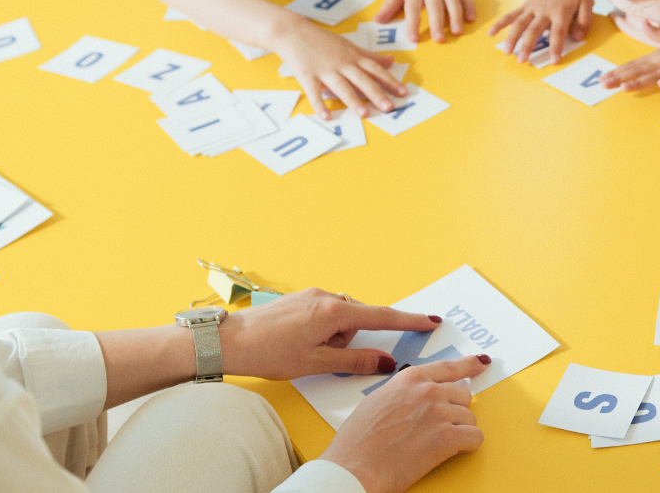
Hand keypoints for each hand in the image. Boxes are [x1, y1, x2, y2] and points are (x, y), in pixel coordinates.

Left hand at [219, 288, 441, 379]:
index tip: (431, 320)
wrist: (229, 341)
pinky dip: (321, 329)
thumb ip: (355, 361)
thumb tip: (386, 362)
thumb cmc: (269, 353)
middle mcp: (327, 297)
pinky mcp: (300, 298)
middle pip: (358, 320)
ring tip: (303, 352)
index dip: (408, 321)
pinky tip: (298, 342)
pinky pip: (324, 313)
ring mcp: (312, 294)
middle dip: (350, 341)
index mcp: (334, 312)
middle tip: (322, 357)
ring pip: (340, 318)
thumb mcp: (317, 364)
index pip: (382, 317)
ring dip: (333, 337)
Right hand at [272, 20, 406, 118]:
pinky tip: (326, 117)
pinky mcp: (307, 75)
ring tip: (364, 114)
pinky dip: (319, 105)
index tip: (404, 92)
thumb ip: (370, 56)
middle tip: (390, 107)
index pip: (376, 70)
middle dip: (377, 94)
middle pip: (362, 79)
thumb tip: (391, 60)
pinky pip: (314, 92)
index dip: (390, 81)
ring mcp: (324, 70)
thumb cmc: (323, 40)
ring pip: (341, 86)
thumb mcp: (350, 46)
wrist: (293, 31)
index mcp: (353, 57)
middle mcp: (342, 64)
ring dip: (353, 101)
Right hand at [320, 355, 489, 492]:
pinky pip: (475, 437)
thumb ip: (404, 392)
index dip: (469, 365)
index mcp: (410, 378)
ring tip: (433, 443)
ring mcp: (439, 411)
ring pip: (469, 418)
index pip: (449, 367)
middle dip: (454, 411)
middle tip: (437, 427)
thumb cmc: (357, 442)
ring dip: (458, 431)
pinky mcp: (447, 436)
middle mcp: (428, 390)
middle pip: (463, 395)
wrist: (353, 468)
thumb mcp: (378, 401)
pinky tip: (449, 451)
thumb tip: (417, 397)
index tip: (481, 363)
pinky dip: (467, 446)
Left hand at [374, 0, 475, 43]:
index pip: (412, 9)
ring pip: (453, 3)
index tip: (413, 39)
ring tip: (457, 32)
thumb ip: (389, 5)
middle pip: (435, 8)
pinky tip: (471, 19)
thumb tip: (377, 21)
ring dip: (456, 18)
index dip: (412, 24)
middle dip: (438, 23)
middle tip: (439, 39)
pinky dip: (470, 7)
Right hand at [488, 0, 592, 64]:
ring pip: (519, 23)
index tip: (553, 61)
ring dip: (511, 38)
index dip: (555, 47)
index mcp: (561, 11)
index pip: (558, 32)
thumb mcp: (587, 4)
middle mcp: (544, 10)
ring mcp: (532, 7)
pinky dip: (500, 24)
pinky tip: (491, 34)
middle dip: (527, 46)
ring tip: (507, 52)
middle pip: (533, 30)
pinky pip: (511, 15)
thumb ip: (584, 21)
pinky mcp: (525, 5)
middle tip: (522, 60)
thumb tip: (576, 37)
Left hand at [598, 25, 659, 90]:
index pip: (633, 65)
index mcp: (657, 56)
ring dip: (640, 82)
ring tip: (625, 88)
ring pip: (655, 76)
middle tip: (604, 85)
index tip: (602, 78)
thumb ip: (656, 33)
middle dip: (620, 78)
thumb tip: (643, 22)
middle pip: (638, 72)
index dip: (617, 71)